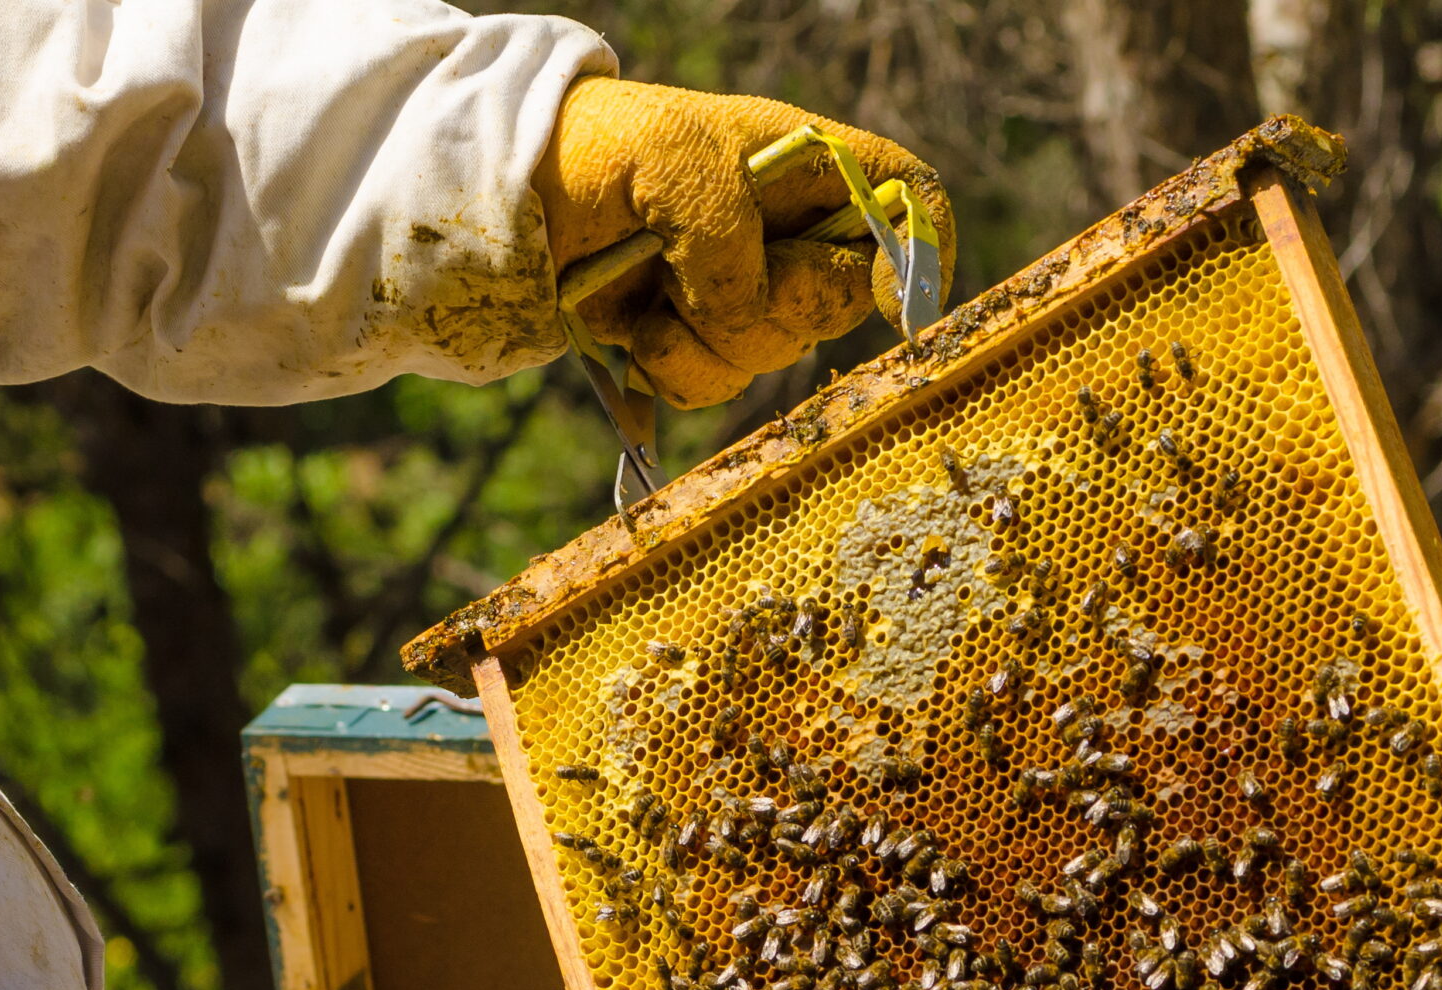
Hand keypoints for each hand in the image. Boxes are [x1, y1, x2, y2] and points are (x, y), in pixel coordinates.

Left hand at [533, 78, 955, 408]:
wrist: (519, 195)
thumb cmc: (605, 148)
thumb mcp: (673, 162)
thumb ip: (730, 241)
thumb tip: (751, 318)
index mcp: (811, 167)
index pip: (910, 202)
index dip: (922, 253)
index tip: (891, 302)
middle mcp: (793, 236)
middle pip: (846, 304)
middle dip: (779, 304)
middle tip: (710, 272)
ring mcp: (750, 296)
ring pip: (776, 355)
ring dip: (709, 339)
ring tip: (652, 294)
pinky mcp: (702, 344)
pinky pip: (720, 389)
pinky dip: (675, 370)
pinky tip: (638, 330)